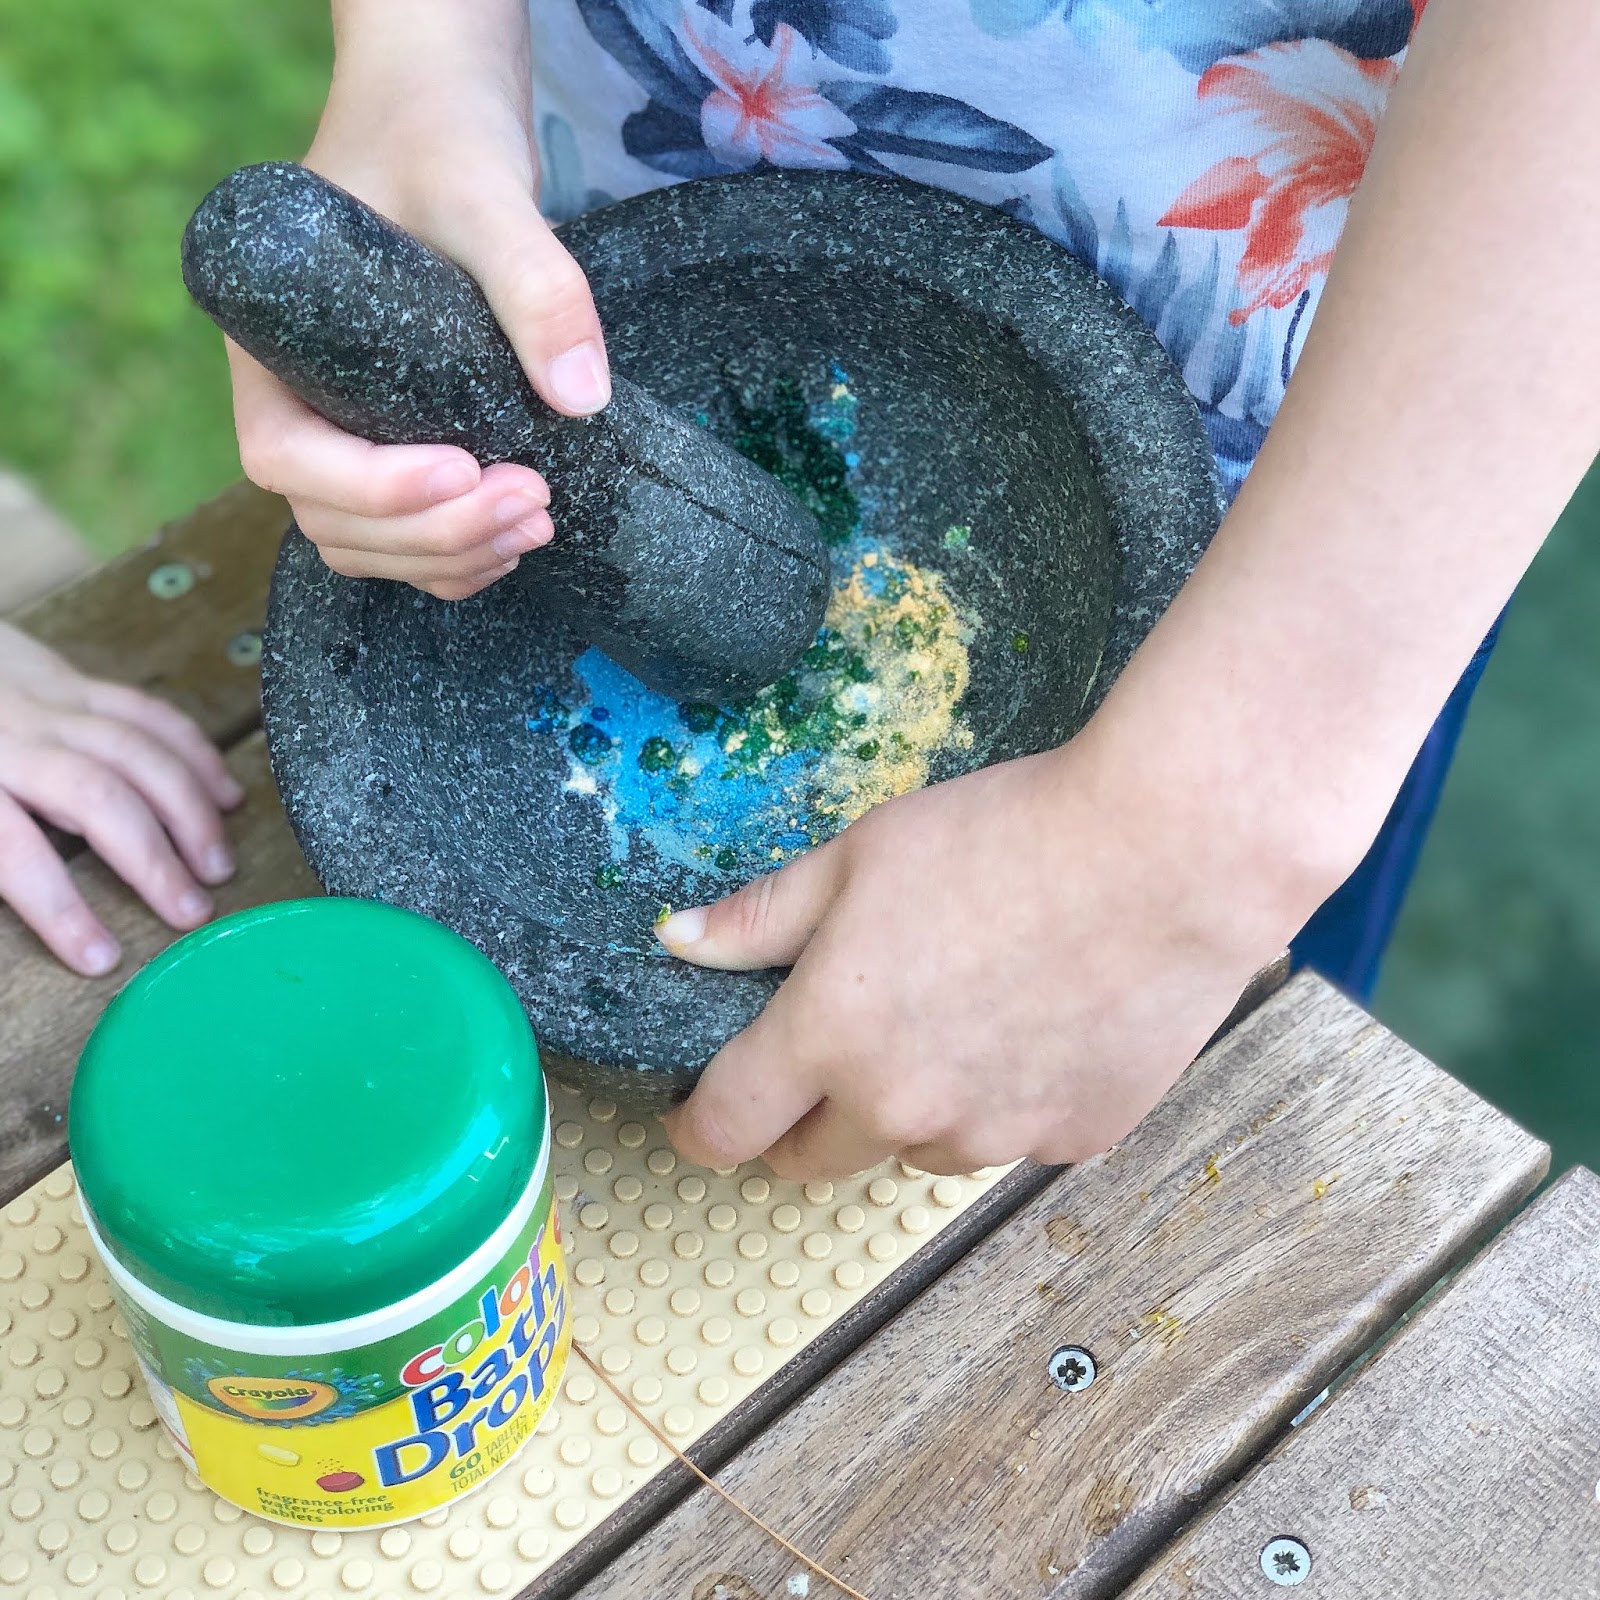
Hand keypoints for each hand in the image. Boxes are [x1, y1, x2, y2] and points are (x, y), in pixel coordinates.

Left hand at [0, 624, 242, 974]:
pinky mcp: (71, 678)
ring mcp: (47, 701)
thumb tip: (2, 894)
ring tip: (218, 865)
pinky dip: (195, 754)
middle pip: (98, 797)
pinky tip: (225, 795)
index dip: (62, 909)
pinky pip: (149, 712)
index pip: (15, 853)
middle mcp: (11, 738)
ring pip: (139, 750)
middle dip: (153, 860)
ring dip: (190, 812)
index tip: (102, 958)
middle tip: (192, 913)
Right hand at [227, 0, 606, 599]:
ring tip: (540, 519)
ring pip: (370, 544)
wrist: (446, 126)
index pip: (286, 455)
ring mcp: (343, 434)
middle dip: (435, 531)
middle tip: (534, 500)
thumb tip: (581, 397)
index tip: (463, 469)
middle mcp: (294, 402)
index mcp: (270, 344)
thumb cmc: (436, 141)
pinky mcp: (396, 449)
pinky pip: (406, 542)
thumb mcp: (484, 192)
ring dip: (451, 556)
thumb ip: (534, 283)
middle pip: (333, 518)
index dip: (370, 487)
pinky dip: (459, 559)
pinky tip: (519, 534)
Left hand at [656, 738, 1310, 1179]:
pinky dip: (999, 1099)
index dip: (696, 1126)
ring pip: (913, 1149)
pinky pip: (1005, 1137)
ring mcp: (990, 1136)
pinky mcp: (1070, 1141)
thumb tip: (675, 943)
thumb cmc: (1001, 838)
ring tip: (958, 1011)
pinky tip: (1036, 1021)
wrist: (1167, 858)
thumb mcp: (858, 856)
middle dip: (799, 1120)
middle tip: (829, 1050)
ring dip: (906, 1108)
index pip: (725, 1127)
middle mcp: (900, 1110)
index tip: (698, 1114)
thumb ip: (758, 917)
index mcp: (828, 1038)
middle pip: (810, 1160)